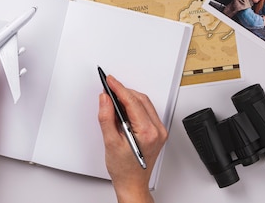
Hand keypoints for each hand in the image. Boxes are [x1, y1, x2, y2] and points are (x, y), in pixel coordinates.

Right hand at [98, 76, 166, 202]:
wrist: (132, 183)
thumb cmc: (124, 169)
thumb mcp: (110, 142)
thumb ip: (106, 118)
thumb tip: (105, 99)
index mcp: (148, 132)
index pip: (132, 102)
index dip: (119, 88)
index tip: (110, 80)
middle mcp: (157, 130)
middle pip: (140, 100)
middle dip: (123, 92)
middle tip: (109, 88)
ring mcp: (159, 131)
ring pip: (144, 104)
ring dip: (129, 98)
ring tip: (113, 97)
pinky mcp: (157, 132)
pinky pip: (146, 111)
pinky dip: (134, 106)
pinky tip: (123, 107)